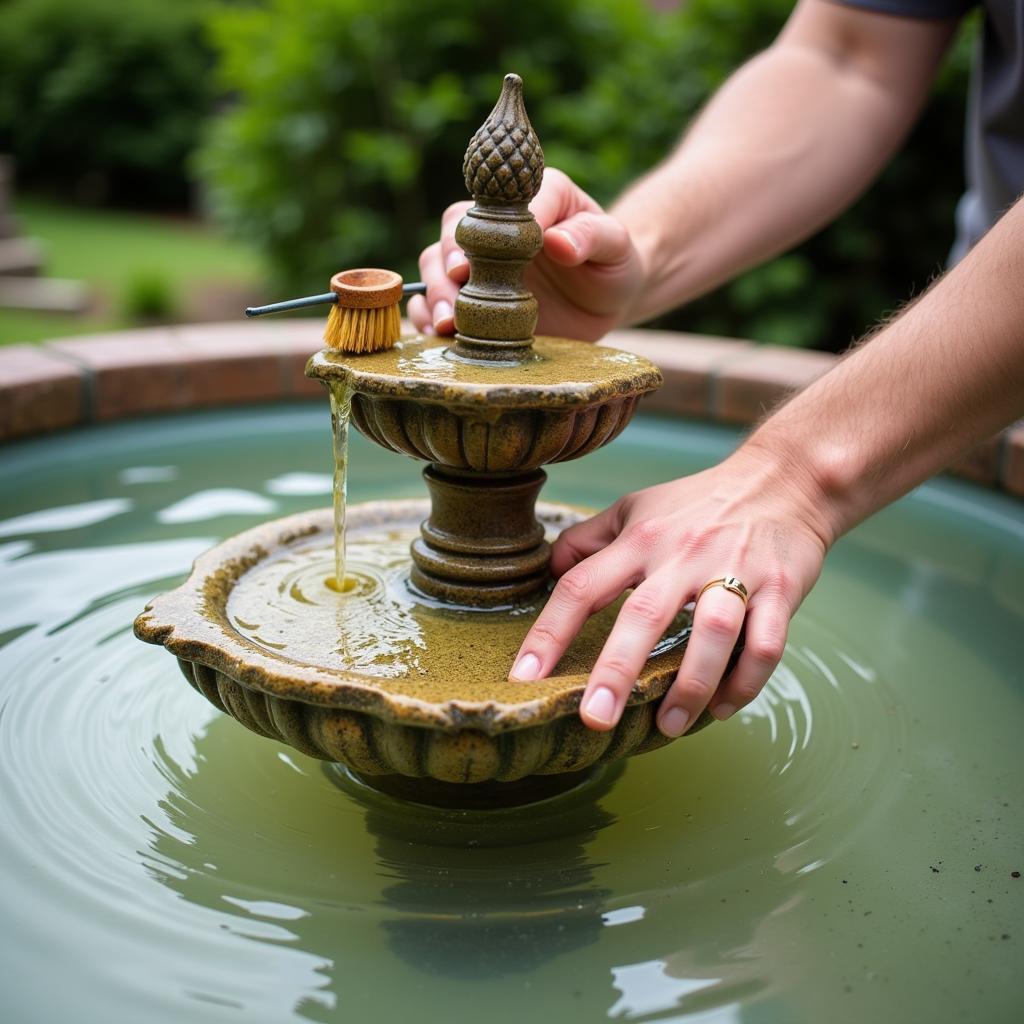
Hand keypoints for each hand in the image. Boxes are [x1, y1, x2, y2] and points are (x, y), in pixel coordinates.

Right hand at [408, 168, 644, 341]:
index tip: (473, 263)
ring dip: (434, 292)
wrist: (608, 300)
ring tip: (445, 323)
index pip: (501, 205)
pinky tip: (437, 334)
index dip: (485, 232)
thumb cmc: (614, 263)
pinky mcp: (474, 298)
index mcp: (534, 198)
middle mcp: (496, 226)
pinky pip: (437, 300)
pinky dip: (429, 315)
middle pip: (454, 230)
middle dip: (447, 263)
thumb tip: (557, 241)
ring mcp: (480, 263)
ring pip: (436, 265)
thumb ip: (592, 236)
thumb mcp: (616, 246)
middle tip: (454, 293)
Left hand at [508, 445, 833, 735]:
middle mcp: (682, 554)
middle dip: (617, 670)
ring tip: (668, 726)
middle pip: (644, 614)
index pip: (582, 585)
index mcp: (640, 538)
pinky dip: (744, 681)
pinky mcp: (780, 589)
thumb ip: (590, 539)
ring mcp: (735, 570)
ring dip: (690, 684)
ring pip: (712, 632)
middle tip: (594, 719)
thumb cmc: (698, 503)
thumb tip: (549, 569)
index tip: (523, 676)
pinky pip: (765, 644)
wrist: (785, 480)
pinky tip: (721, 708)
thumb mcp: (636, 508)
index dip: (549, 632)